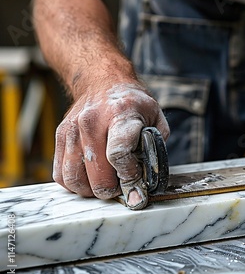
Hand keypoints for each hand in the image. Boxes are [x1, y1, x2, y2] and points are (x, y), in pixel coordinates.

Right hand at [53, 83, 169, 208]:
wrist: (103, 82)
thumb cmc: (132, 104)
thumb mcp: (155, 117)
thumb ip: (155, 146)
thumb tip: (148, 177)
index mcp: (120, 114)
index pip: (118, 154)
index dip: (128, 176)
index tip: (135, 184)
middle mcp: (91, 122)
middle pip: (97, 174)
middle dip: (112, 189)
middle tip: (122, 187)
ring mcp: (72, 130)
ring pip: (75, 179)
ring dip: (92, 191)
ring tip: (106, 184)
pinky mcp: (60, 137)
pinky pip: (61, 174)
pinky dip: (76, 184)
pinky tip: (90, 178)